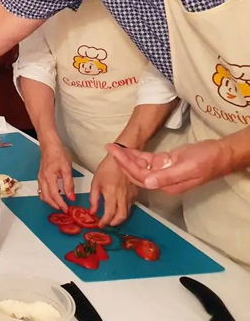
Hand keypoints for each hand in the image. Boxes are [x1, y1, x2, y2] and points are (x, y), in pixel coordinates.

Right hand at [37, 141, 74, 210]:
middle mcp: (42, 179)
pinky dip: (47, 195)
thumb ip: (68, 184)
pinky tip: (55, 194)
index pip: (54, 195)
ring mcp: (40, 178)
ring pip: (42, 194)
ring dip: (50, 201)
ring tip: (59, 203)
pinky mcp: (40, 176)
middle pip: (46, 197)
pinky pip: (41, 189)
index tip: (66, 209)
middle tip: (63, 208)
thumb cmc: (58, 153)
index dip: (61, 204)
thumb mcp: (66, 169)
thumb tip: (71, 196)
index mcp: (49, 177)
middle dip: (55, 205)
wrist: (49, 144)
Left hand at [89, 153, 138, 225]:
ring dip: (120, 218)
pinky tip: (119, 207)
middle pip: (121, 217)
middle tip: (108, 223)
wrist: (123, 157)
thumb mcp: (96, 181)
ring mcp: (131, 195)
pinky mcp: (136, 193)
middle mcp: (123, 197)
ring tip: (112, 218)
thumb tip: (92, 211)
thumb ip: (94, 198)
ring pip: (128, 212)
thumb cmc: (107, 167)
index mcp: (111, 194)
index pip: (109, 214)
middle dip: (114, 223)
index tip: (100, 224)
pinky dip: (125, 210)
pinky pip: (131, 205)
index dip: (105, 221)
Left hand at [106, 139, 231, 194]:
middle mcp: (163, 181)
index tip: (114, 153)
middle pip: (137, 173)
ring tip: (114, 147)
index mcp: (167, 185)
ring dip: (128, 158)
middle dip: (122, 161)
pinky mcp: (167, 163)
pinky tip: (128, 149)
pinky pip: (148, 160)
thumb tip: (147, 182)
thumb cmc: (207, 161)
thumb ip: (167, 177)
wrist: (222, 154)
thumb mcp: (188, 168)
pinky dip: (138, 155)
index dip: (125, 165)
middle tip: (110, 148)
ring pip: (141, 166)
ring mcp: (164, 172)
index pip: (140, 176)